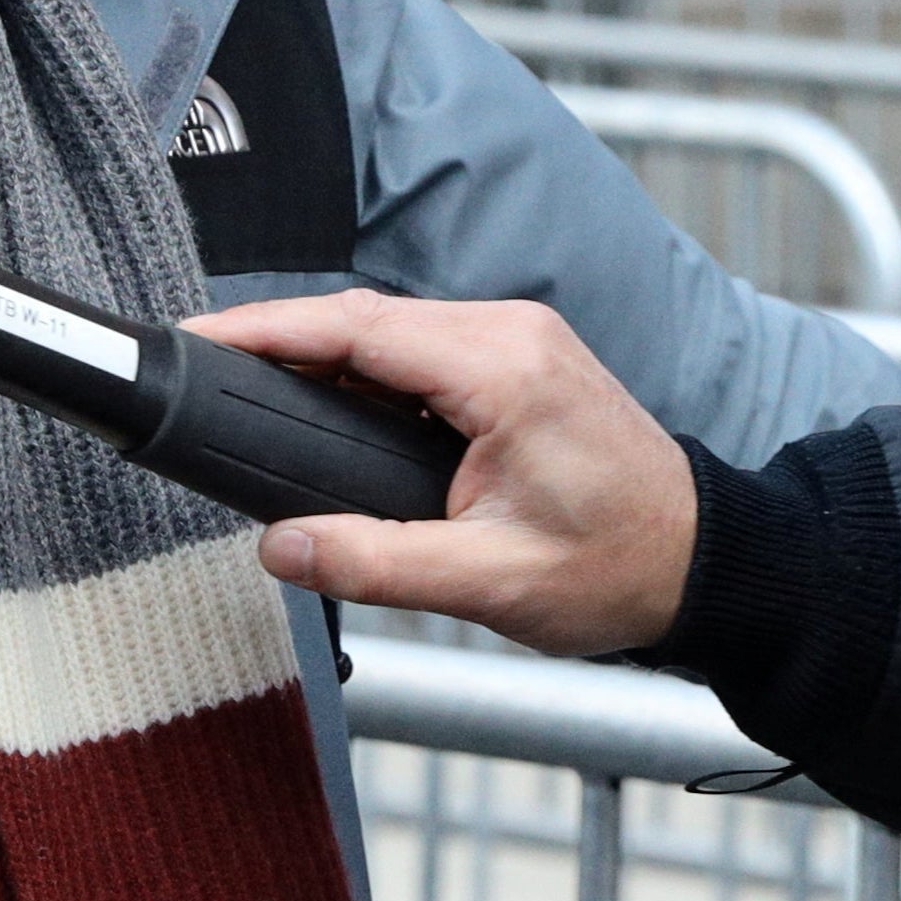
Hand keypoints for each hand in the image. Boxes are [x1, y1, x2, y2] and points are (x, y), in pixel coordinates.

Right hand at [191, 291, 699, 658]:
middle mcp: (511, 332)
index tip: (198, 343)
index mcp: (503, 369)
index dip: (266, 331)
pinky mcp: (518, 359)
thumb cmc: (617, 570)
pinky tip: (323, 404)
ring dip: (321, 355)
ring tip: (245, 392)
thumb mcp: (488, 582)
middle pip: (364, 318)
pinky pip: (420, 348)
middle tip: (200, 376)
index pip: (357, 328)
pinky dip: (365, 369)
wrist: (702, 564)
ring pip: (389, 329)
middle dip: (278, 342)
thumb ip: (375, 563)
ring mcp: (518, 339)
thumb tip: (281, 547)